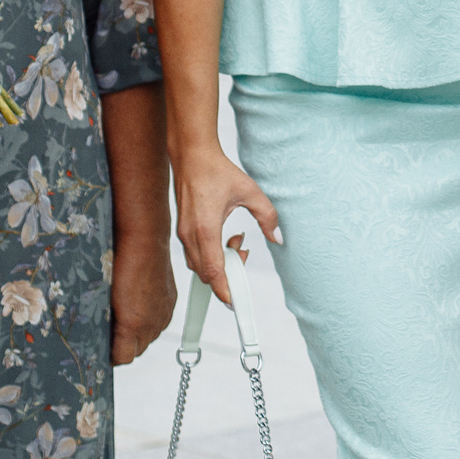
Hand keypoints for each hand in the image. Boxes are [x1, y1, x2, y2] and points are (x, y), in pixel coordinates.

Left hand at [109, 235, 178, 364]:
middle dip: (124, 346)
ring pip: (150, 338)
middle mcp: (152, 323)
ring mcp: (164, 313)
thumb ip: (104, 321)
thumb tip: (99, 333)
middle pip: (137, 351)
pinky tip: (140, 308)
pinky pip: (160, 322)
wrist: (144, 239)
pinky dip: (150, 321)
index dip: (111, 356)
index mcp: (133, 325)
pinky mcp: (171, 302)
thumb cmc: (119, 263)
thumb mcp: (103, 296)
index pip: (123, 358)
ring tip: (125, 319)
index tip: (102, 349)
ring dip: (138, 335)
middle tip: (110, 334)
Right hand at [172, 148, 280, 303]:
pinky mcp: (182, 230)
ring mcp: (183, 234)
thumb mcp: (250, 192)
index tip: (234, 303)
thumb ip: (267, 216)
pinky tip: (226, 236)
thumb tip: (277, 238)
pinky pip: (195, 254)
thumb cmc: (218, 171)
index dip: (224, 290)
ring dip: (220, 262)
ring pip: (199, 265)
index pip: (214, 271)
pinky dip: (211, 254)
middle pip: (206, 273)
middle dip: (228, 272)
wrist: (192, 156)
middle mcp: (190, 235)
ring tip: (237, 241)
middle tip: (244, 252)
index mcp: (206, 229)